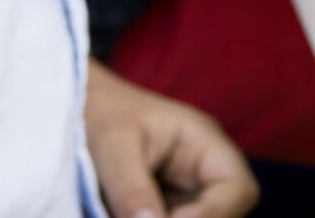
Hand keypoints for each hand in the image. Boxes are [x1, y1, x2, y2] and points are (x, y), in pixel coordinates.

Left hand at [84, 61, 256, 217]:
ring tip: (123, 210)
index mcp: (204, 142)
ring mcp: (186, 193)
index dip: (214, 214)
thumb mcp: (111, 146)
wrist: (76, 107)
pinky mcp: (166, 209)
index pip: (238, 188)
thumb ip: (131, 189)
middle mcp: (204, 171)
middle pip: (222, 213)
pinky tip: (118, 212)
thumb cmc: (99, 112)